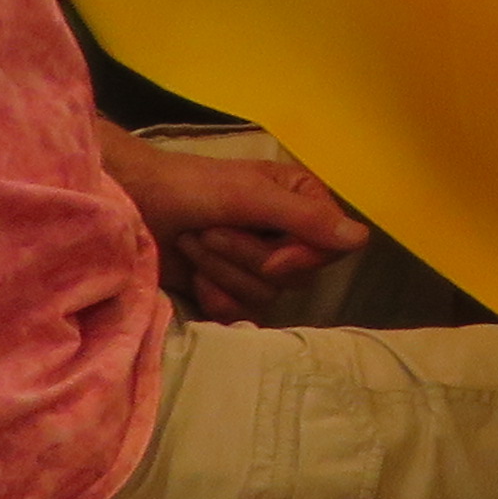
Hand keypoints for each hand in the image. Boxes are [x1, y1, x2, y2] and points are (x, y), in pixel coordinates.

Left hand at [108, 133, 368, 323]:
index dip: (302, 258)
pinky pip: (239, 311)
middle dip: (247, 258)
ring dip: (222, 270)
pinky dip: (212, 294)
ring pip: (265, 295)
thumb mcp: (251, 196)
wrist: (134, 203)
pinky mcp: (229, 288)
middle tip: (212, 231)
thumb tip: (363, 240)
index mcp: (303, 203)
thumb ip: (306, 218)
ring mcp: (257, 264)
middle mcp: (287, 234)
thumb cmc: (191, 187)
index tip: (273, 255)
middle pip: (295, 276)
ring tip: (194, 242)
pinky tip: (193, 275)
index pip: (332, 248)